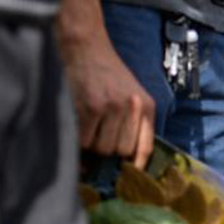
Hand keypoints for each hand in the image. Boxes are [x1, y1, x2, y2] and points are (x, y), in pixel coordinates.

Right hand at [62, 39, 154, 168]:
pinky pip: (83, 140)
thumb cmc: (106, 73)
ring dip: (92, 143)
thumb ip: (132, 120)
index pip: (146, 145)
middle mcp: (132, 108)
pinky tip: (78, 120)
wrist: (86, 47)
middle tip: (99, 131)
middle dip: (107, 147)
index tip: (130, 175)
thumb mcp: (131, 93)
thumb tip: (125, 157)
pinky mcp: (90, 108)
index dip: (138, 164)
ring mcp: (111, 108)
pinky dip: (78, 137)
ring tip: (88, 122)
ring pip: (101, 148)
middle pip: (120, 151)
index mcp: (146, 106)